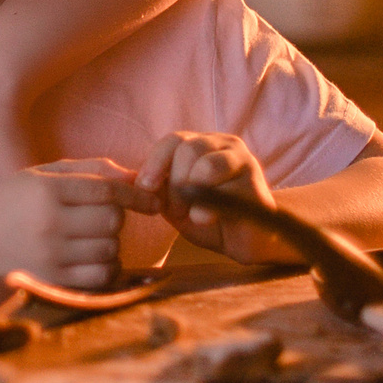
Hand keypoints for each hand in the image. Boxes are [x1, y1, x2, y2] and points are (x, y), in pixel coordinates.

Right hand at [0, 157, 150, 288]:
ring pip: (110, 248)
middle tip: (101, 217)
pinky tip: (92, 258)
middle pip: (112, 220)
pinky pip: (101, 275)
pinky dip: (106, 267)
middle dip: (116, 217)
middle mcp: (49, 223)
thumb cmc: (11, 204)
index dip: (135, 195)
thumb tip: (135, 176)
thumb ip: (88, 170)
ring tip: (90, 237)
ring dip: (110, 242)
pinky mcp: (53, 281)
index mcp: (45, 191)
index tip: (152, 200)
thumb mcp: (41, 176)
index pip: (106, 190)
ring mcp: (51, 256)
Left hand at [135, 132, 282, 261]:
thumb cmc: (206, 218)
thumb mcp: (173, 201)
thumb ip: (156, 187)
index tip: (144, 188)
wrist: (244, 242)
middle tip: (174, 210)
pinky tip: (203, 218)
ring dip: (190, 192)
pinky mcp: (256, 181)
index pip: (172, 141)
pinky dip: (207, 205)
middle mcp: (223, 144)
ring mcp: (242, 159)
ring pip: (206, 162)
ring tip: (191, 215)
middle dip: (174, 182)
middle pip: (187, 148)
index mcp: (201, 144)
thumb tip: (127, 180)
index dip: (155, 163)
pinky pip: (226, 186)